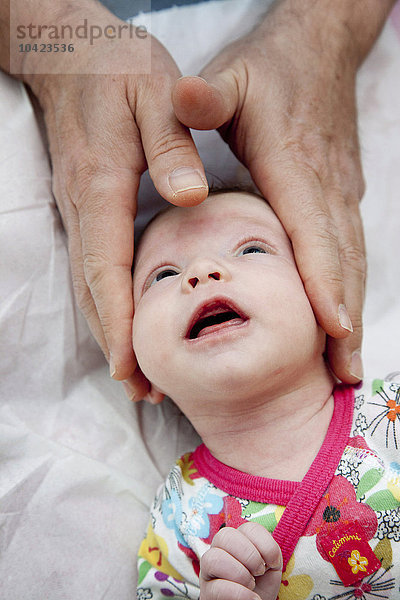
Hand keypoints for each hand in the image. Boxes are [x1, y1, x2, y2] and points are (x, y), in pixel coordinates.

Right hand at [21, 3, 207, 396]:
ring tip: (136, 376)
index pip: (106, 266)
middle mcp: (84, 209)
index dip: (118, 320)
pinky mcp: (85, 210)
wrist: (73, 56)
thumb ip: (171, 144)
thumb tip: (189, 196)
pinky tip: (125, 327)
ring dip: (110, 333)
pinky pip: (93, 270)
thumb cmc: (117, 71)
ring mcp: (80, 212)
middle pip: (94, 291)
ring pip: (89, 287)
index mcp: (102, 186)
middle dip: (115, 344)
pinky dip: (108, 306)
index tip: (130, 365)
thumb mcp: (154, 93)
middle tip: (142, 390)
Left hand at [172, 0, 393, 382]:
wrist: (319, 46)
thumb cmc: (270, 68)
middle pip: (342, 261)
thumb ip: (206, 96)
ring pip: (353, 261)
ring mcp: (341, 191)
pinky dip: (349, 290)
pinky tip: (343, 319)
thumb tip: (183, 97)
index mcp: (294, 165)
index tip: (333, 328)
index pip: (312, 231)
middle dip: (344, 320)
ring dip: (353, 313)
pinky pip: (350, 250)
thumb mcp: (230, 75)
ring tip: (348, 365)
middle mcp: (326, 186)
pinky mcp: (343, 193)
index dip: (324, 281)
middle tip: (343, 375)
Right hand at [200, 522, 281, 599]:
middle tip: (259, 572)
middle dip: (249, 554)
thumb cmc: (260, 588)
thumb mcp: (270, 569)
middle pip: (225, 535)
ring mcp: (208, 571)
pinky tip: (251, 598)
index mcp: (236, 540)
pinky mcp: (206, 592)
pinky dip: (239, 593)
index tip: (273, 563)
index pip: (248, 528)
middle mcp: (218, 550)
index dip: (265, 543)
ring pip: (213, 558)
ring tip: (251, 585)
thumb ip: (270, 552)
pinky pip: (216, 588)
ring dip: (239, 572)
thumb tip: (266, 551)